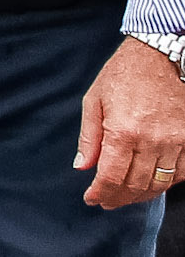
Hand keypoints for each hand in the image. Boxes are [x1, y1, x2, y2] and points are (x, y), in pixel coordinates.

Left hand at [76, 38, 184, 207]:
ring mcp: (177, 141)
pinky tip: (153, 181)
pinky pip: (182, 172)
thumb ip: (89, 137)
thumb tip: (82, 166)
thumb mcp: (95, 100)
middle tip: (108, 202)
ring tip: (127, 196)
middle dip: (119, 198)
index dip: (100, 193)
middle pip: (136, 185)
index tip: (92, 199)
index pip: (111, 177)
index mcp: (123, 131)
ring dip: (142, 195)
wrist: (161, 55)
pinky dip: (167, 182)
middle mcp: (152, 140)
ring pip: (161, 183)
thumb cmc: (124, 74)